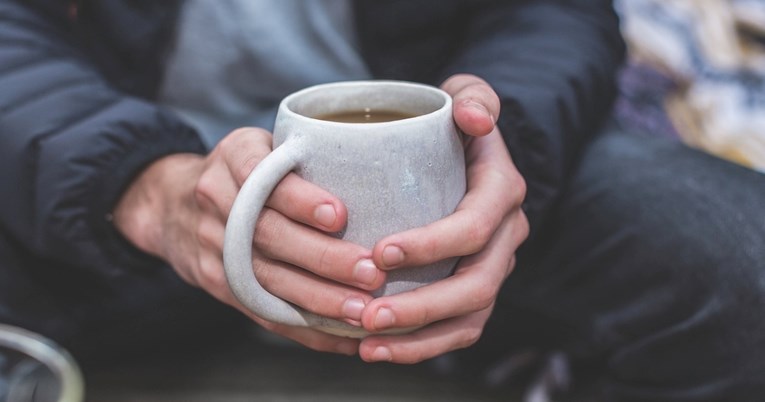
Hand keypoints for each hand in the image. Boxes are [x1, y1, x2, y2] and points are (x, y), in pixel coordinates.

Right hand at [113, 128, 387, 354]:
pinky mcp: (219, 284)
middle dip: (323, 258)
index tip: (339, 215)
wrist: (172, 205)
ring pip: (267, 279)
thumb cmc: (242, 170)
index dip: (300, 200)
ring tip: (362, 310)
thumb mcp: (261, 144)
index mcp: (233, 158)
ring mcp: (213, 247)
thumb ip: (301, 154)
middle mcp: (217, 201)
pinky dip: (305, 329)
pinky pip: (263, 312)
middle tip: (369, 272)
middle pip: (269, 235)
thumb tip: (373, 174)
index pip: (264, 177)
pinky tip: (342, 338)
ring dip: (318, 300)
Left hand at [357, 74, 528, 362]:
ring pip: (469, 317)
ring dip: (418, 337)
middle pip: (475, 285)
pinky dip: (420, 347)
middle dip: (422, 306)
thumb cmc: (455, 125)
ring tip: (366, 344)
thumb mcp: (467, 95)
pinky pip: (457, 330)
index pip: (474, 226)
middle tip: (368, 314)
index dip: (432, 245)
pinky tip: (374, 351)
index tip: (380, 251)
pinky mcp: (476, 291)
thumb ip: (473, 97)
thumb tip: (474, 119)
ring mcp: (493, 268)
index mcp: (502, 193)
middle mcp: (505, 237)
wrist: (468, 154)